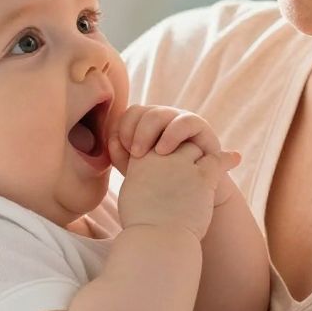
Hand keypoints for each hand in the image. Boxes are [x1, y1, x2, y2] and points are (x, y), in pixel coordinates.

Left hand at [108, 104, 242, 206]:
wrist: (199, 199)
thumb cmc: (166, 186)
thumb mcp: (141, 173)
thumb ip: (123, 158)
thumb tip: (110, 141)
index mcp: (146, 126)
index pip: (128, 115)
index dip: (121, 129)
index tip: (122, 150)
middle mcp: (164, 120)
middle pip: (141, 111)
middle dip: (132, 131)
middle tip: (133, 153)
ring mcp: (181, 122)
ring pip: (159, 114)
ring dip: (147, 132)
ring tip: (142, 154)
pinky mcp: (201, 130)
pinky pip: (185, 122)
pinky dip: (171, 134)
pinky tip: (163, 151)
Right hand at [116, 141, 231, 241]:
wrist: (156, 239)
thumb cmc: (141, 226)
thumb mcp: (129, 196)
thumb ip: (138, 181)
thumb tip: (145, 180)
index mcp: (140, 160)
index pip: (156, 143)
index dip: (164, 152)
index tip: (169, 160)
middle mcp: (160, 156)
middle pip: (175, 144)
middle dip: (180, 153)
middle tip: (187, 168)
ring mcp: (182, 164)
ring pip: (195, 148)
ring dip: (199, 159)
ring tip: (207, 167)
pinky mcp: (202, 176)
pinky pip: (218, 159)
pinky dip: (228, 158)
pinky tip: (236, 158)